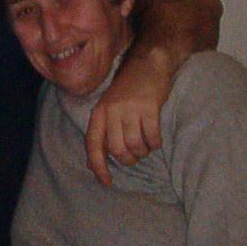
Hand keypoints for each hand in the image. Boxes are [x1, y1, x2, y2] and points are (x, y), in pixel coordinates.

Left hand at [85, 51, 168, 184]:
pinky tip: (156, 139)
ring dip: (143, 152)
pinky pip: (153, 136)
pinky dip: (156, 143)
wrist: (147, 64)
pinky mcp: (149, 106)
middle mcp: (112, 111)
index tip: (106, 182)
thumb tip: (90, 164)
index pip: (93, 144)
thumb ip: (101, 134)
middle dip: (128, 159)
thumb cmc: (126, 91)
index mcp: (99, 112)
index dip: (98, 165)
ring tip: (146, 146)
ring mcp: (130, 108)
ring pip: (136, 145)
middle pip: (117, 149)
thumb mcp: (107, 109)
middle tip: (135, 156)